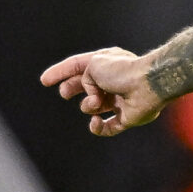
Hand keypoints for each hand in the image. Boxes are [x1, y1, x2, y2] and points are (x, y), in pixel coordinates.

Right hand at [39, 47, 162, 137]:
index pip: (78, 66)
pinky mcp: (126, 119)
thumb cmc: (122, 70)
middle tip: (66, 94)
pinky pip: (106, 128)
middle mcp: (113, 81)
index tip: (44, 81)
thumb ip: (84, 76)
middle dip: (72, 89)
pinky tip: (96, 121)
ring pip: (93, 107)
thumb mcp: (94, 64)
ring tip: (95, 102)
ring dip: (89, 106)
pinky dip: (98, 127)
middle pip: (85, 87)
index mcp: (105, 63)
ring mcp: (119, 100)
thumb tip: (90, 94)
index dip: (60, 72)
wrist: (148, 85)